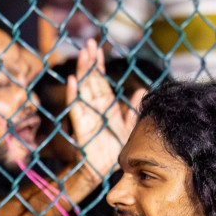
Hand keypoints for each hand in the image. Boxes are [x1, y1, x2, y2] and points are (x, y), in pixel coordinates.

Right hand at [66, 38, 138, 182]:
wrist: (107, 171)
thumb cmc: (117, 149)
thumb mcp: (129, 126)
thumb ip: (134, 109)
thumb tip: (142, 90)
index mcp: (106, 105)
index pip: (100, 80)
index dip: (98, 64)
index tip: (98, 48)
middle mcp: (95, 107)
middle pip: (90, 80)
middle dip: (89, 62)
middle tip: (89, 44)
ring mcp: (87, 115)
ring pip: (83, 89)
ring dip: (82, 72)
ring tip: (82, 55)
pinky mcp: (82, 126)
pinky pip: (76, 108)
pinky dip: (73, 95)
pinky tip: (72, 81)